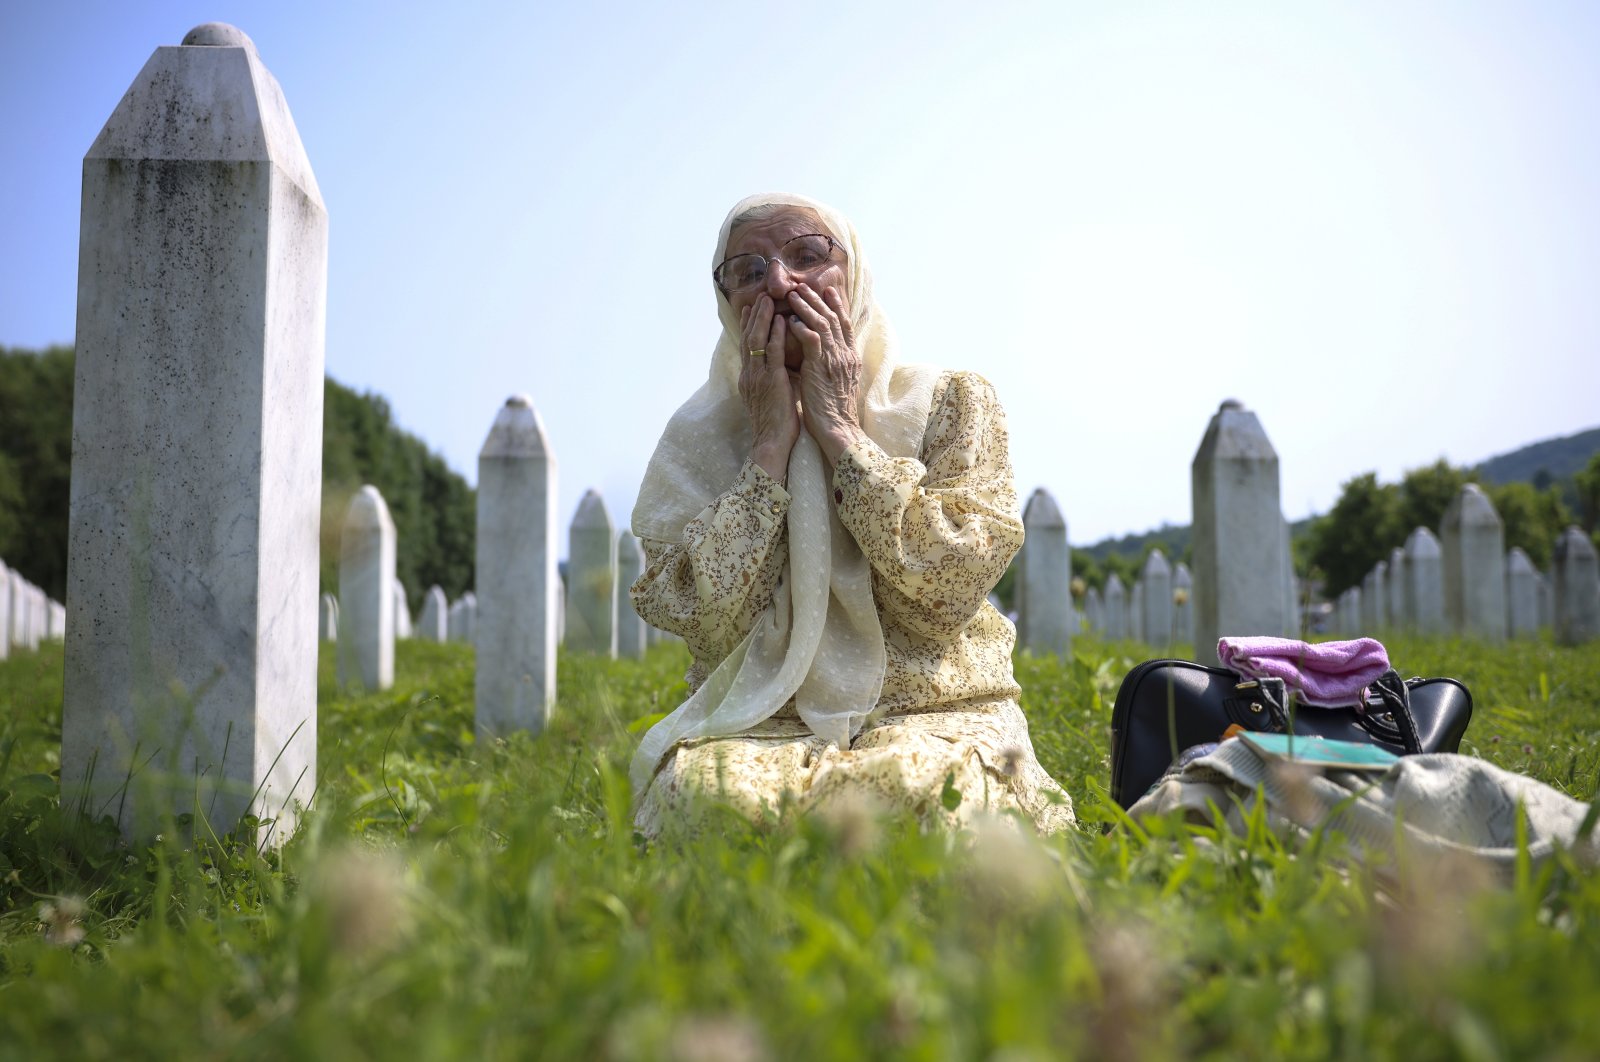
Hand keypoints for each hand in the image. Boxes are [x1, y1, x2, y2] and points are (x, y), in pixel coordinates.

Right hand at [738, 294, 800, 481]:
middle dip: (754, 316)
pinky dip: (775, 333)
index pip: (748, 346)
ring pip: (757, 340)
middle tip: (760, 296)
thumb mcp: (771, 398)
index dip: (750, 327)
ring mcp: (758, 376)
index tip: (752, 309)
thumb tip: (779, 370)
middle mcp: (750, 374)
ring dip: (763, 317)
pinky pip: (771, 351)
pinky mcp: (770, 380)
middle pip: (749, 338)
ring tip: (768, 299)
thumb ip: (771, 381)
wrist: (772, 443)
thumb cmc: (776, 425)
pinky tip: (780, 319)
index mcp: (750, 378)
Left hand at [788, 284, 865, 463]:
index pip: (845, 324)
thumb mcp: (838, 381)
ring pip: (822, 324)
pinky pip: (812, 340)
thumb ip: (833, 363)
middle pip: (834, 318)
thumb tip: (824, 351)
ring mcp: (834, 359)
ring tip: (794, 295)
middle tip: (805, 285)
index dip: (837, 306)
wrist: (837, 428)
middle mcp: (845, 354)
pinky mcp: (821, 367)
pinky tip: (791, 320)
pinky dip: (802, 328)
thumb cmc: (833, 409)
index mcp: (849, 357)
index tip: (829, 290)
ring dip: (807, 307)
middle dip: (818, 300)